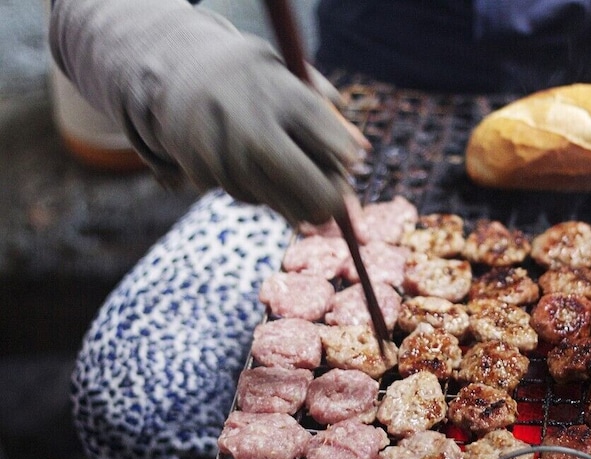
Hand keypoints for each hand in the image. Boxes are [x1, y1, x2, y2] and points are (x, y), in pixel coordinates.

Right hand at [51, 0, 365, 225]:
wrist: (177, 72)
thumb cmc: (254, 78)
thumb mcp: (292, 77)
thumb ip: (328, 113)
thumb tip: (360, 154)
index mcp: (284, 94)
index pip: (334, 145)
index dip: (345, 160)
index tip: (347, 161)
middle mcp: (255, 125)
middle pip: (313, 189)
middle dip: (329, 202)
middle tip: (333, 203)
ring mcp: (227, 153)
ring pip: (281, 202)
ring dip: (294, 200)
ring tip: (286, 170)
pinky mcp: (205, 172)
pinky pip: (250, 199)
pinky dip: (260, 192)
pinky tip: (252, 167)